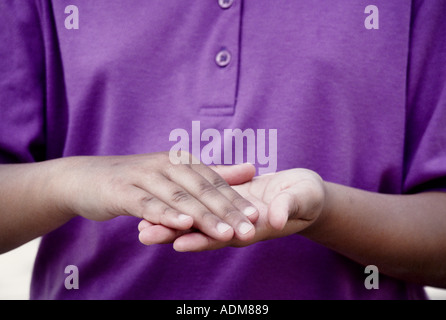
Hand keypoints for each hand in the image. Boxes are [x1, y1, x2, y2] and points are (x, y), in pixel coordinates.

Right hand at [55, 152, 258, 241]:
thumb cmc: (137, 180)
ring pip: (179, 198)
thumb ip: (213, 173)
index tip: (256, 216)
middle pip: (201, 190)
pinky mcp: (124, 191)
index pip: (213, 182)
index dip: (235, 199)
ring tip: (225, 232)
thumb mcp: (176, 174)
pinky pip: (148, 204)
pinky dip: (166, 214)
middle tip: (249, 230)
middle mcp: (166, 165)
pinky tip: (183, 224)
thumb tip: (251, 169)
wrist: (87, 178)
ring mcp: (144, 177)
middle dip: (227, 211)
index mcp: (181, 161)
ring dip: (203, 216)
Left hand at [138, 168, 326, 250]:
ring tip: (140, 227)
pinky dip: (180, 207)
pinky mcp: (223, 201)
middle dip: (174, 233)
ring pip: (196, 221)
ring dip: (169, 223)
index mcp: (254, 226)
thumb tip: (277, 218)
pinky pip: (199, 206)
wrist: (303, 192)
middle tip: (144, 234)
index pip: (225, 235)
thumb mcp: (302, 199)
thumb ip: (289, 206)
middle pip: (202, 232)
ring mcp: (227, 214)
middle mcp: (235, 225)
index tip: (178, 242)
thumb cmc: (307, 197)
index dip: (203, 238)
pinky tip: (157, 207)